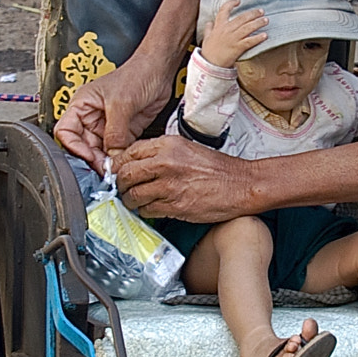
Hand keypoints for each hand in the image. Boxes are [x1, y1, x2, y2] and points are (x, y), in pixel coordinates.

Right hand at [54, 55, 176, 166]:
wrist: (159, 70)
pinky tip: (125, 161)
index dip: (73, 146)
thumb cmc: (137, 74)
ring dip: (107, 161)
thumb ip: (115, 132)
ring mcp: (108, 126)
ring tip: (115, 167)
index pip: (65, 131)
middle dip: (92, 159)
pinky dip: (120, 158)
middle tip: (105, 169)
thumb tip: (111, 155)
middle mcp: (92, 117)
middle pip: (83, 146)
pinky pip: (117, 151)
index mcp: (82, 105)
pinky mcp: (124, 132)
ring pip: (100, 152)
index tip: (87, 156)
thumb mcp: (121, 103)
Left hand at [115, 135, 253, 221]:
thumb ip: (161, 153)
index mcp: (168, 145)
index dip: (118, 164)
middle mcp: (166, 163)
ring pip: (133, 195)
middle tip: (122, 188)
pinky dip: (145, 211)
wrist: (241, 184)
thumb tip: (136, 162)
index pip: (129, 153)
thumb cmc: (218, 168)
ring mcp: (170, 186)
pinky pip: (147, 210)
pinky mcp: (175, 206)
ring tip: (134, 200)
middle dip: (120, 184)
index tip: (115, 172)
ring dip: (130, 200)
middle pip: (125, 174)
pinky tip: (150, 208)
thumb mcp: (187, 148)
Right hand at [199, 0, 267, 68]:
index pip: (224, 10)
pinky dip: (258, 38)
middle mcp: (226, 30)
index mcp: (219, 26)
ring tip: (265, 20)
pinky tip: (265, 35)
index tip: (238, 1)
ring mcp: (233, 38)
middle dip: (253, 13)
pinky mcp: (238, 48)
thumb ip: (209, 29)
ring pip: (248, 27)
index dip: (231, 4)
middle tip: (261, 11)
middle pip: (242, 18)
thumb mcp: (206, 38)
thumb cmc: (208, 52)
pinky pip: (250, 41)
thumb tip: (209, 22)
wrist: (210, 64)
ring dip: (258, 23)